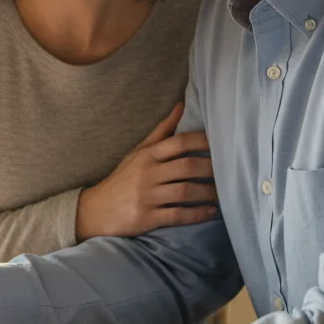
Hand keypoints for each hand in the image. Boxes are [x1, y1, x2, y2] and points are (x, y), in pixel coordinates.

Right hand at [76, 103, 217, 239]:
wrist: (94, 210)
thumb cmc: (122, 179)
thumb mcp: (138, 153)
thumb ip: (161, 131)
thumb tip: (182, 105)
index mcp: (147, 155)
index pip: (179, 142)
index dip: (203, 142)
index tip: (222, 143)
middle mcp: (147, 173)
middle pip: (187, 167)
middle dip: (211, 169)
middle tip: (229, 172)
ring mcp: (146, 196)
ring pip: (185, 192)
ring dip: (208, 193)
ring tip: (223, 193)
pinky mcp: (146, 217)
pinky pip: (177, 215)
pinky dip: (197, 214)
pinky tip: (210, 212)